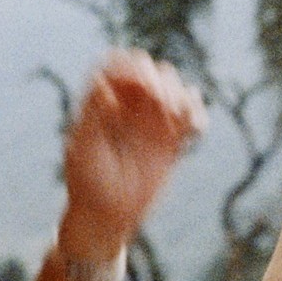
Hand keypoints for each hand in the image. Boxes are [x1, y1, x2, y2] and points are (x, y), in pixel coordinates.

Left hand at [58, 50, 205, 259]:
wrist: (107, 216)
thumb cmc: (86, 183)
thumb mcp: (84, 149)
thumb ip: (94, 116)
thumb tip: (106, 86)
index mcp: (103, 101)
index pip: (117, 64)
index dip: (129, 66)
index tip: (139, 84)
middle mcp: (128, 105)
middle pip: (150, 69)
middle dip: (159, 80)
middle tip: (159, 103)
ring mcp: (151, 120)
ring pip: (174, 87)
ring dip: (180, 94)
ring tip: (178, 117)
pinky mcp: (172, 139)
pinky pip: (192, 115)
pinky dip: (197, 114)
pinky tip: (194, 130)